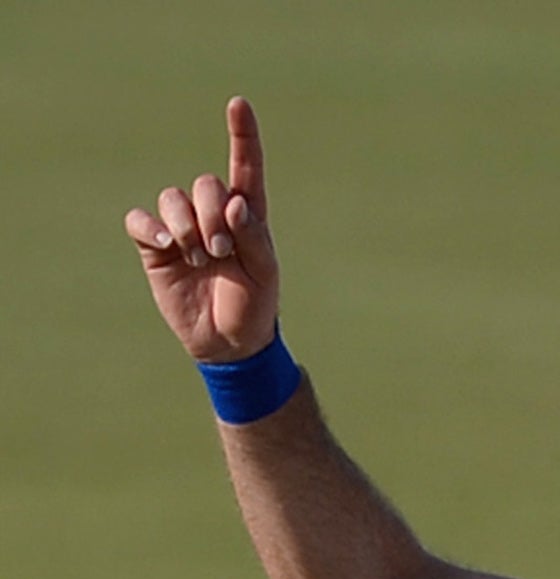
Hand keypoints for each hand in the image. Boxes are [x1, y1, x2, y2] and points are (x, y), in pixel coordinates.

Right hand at [125, 97, 279, 361]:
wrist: (227, 341)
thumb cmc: (254, 305)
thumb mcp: (265, 273)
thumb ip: (254, 236)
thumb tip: (236, 202)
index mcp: (248, 215)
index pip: (246, 168)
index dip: (242, 135)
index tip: (239, 104)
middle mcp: (214, 214)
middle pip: (206, 184)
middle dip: (213, 215)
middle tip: (221, 251)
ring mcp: (182, 227)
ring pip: (173, 197)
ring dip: (187, 224)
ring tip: (200, 257)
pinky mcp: (155, 246)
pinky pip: (141, 220)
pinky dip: (152, 228)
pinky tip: (168, 245)